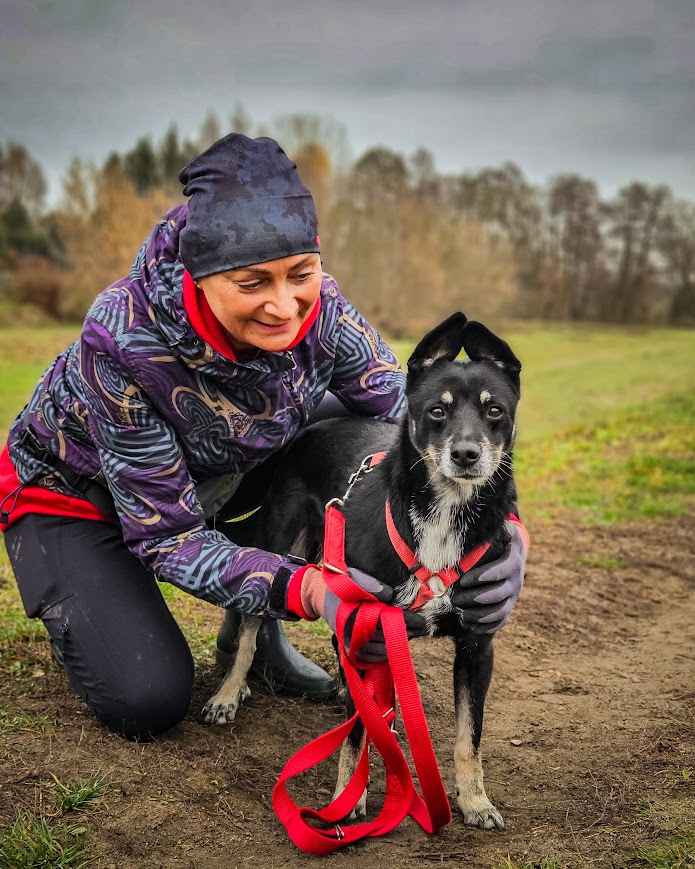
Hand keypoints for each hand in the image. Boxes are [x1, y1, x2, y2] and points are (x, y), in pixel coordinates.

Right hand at [290, 565, 426, 661]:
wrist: (321, 596)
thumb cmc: (340, 585)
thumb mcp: (354, 577)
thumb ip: (371, 585)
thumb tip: (390, 595)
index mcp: (355, 613)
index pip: (388, 620)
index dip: (407, 621)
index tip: (422, 621)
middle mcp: (352, 632)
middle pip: (387, 637)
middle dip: (406, 633)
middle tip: (422, 628)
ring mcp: (350, 643)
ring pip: (380, 651)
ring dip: (397, 644)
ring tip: (410, 634)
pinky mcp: (349, 649)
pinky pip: (370, 658)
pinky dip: (384, 654)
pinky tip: (394, 645)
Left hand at [449, 520, 528, 634]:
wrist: (510, 551)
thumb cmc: (495, 537)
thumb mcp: (496, 528)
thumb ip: (488, 526)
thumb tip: (474, 518)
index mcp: (514, 557)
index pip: (505, 568)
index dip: (486, 575)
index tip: (465, 579)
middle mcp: (517, 577)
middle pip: (502, 593)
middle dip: (478, 597)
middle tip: (456, 599)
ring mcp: (514, 594)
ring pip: (502, 610)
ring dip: (481, 615)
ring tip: (461, 614)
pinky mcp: (509, 605)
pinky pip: (501, 620)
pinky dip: (486, 625)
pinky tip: (469, 625)